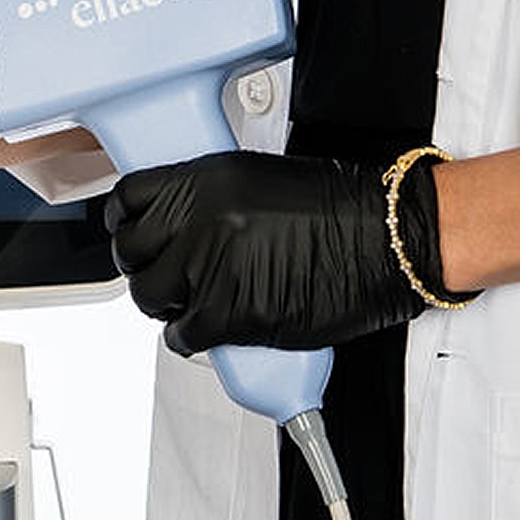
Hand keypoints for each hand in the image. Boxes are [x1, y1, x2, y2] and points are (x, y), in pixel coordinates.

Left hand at [103, 150, 445, 354]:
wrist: (394, 238)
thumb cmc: (343, 209)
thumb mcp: (258, 179)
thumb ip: (208, 200)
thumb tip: (174, 225)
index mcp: (204, 180)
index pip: (127, 200)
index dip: (125, 224)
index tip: (132, 237)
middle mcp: (201, 220)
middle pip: (131, 254)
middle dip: (144, 269)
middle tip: (165, 277)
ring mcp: (212, 266)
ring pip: (151, 297)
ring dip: (166, 305)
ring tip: (192, 303)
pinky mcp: (231, 312)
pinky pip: (184, 335)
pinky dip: (193, 339)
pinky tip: (211, 330)